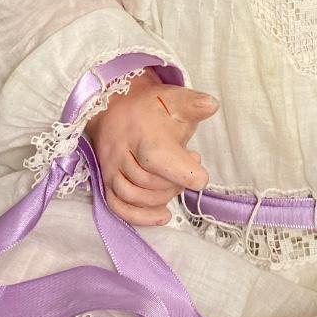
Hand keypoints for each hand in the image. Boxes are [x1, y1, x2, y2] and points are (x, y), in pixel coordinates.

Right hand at [83, 67, 219, 225]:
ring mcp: (111, 169)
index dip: (182, 172)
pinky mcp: (105, 181)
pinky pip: (118, 207)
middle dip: (175, 183)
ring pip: (135, 196)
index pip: (158, 158)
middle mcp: (122, 153)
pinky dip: (141, 217)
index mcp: (142, 133)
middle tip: (190, 167)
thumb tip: (211, 105)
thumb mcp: (175, 99)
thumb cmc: (150, 107)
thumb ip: (193, 104)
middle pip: (149, 182)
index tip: (201, 177)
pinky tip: (163, 215)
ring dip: (162, 198)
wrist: (115, 107)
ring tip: (177, 182)